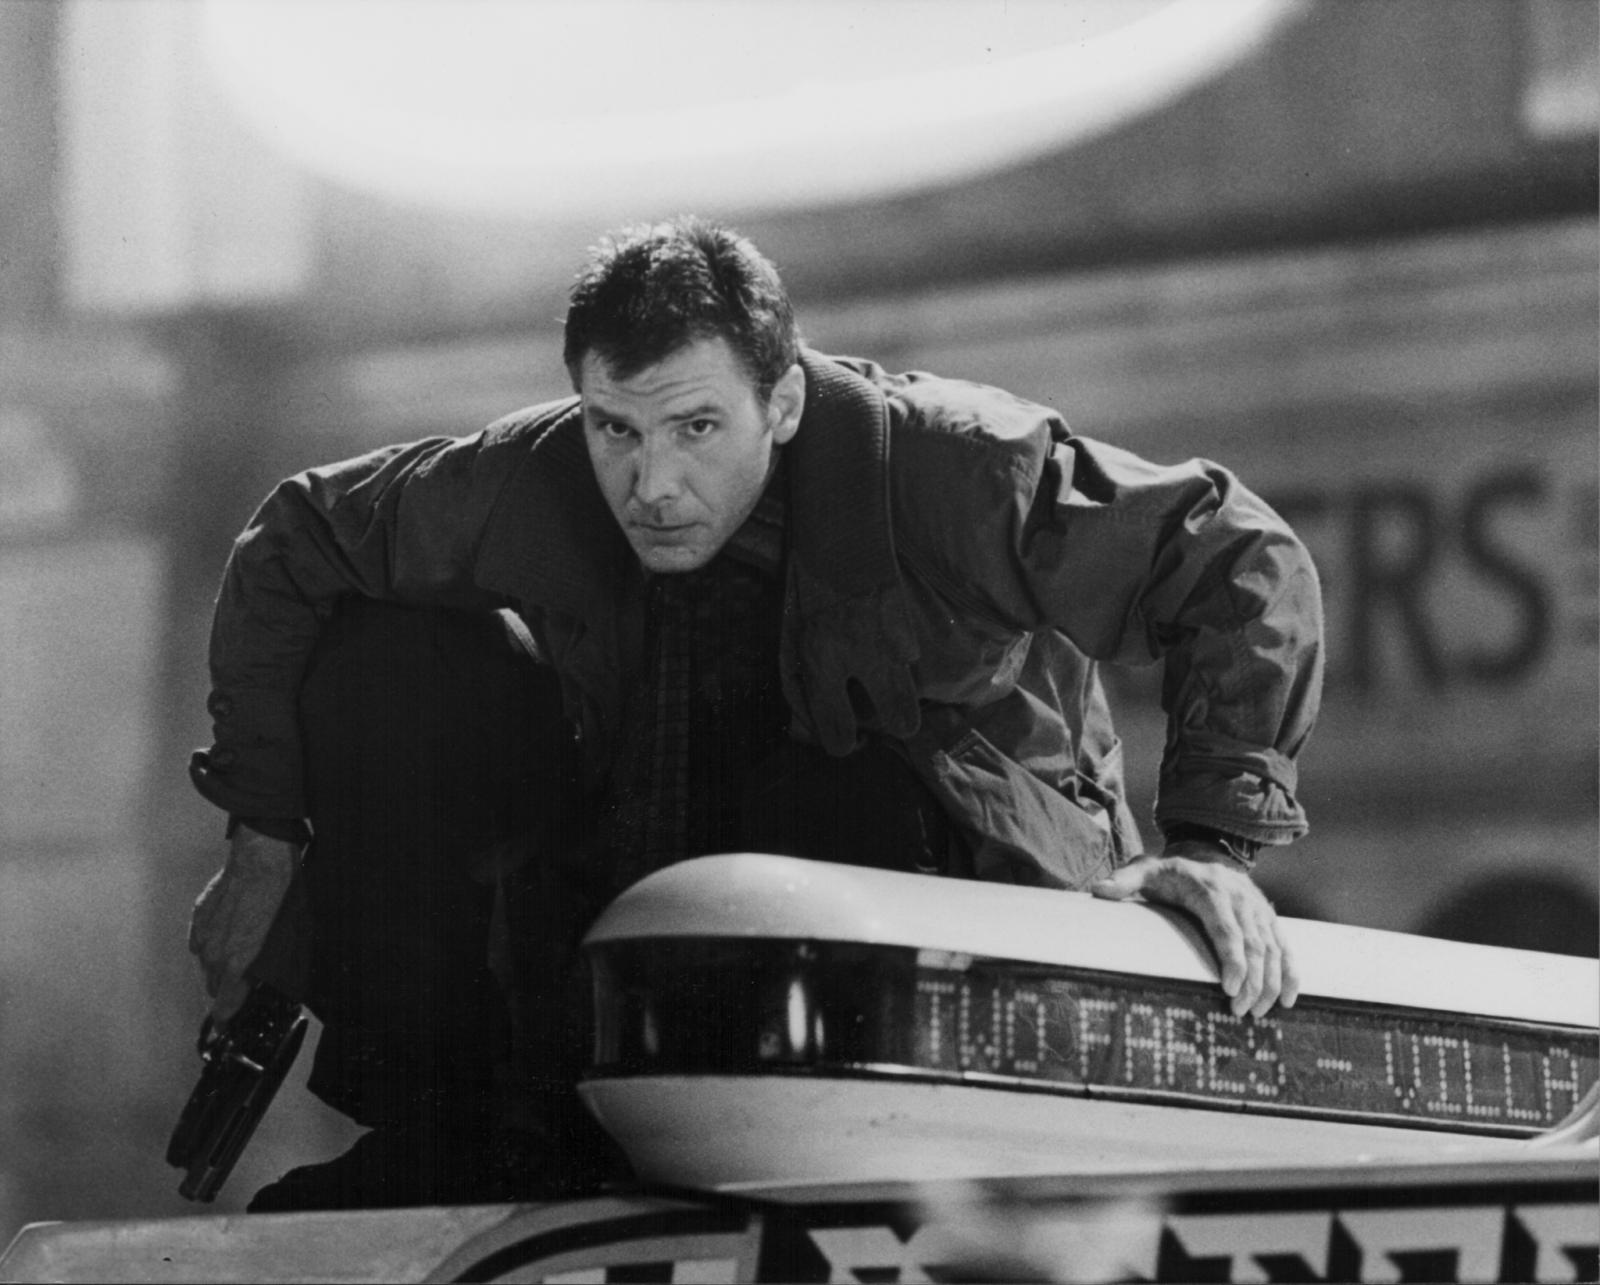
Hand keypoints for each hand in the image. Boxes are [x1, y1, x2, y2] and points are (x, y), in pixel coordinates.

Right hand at [188, 824, 300, 1025]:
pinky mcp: (197, 918)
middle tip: (246, 974)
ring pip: (207, 965)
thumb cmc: (280, 897)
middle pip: (216, 987)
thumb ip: (267, 969)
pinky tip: (228, 929)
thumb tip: (261, 984)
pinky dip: (212, 941)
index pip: (225, 1008)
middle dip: (229, 986)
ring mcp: (203, 936)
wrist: (261, 860)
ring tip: (240, 944)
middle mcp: (215, 955)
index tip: (225, 1028)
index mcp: (239, 963)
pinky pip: (200, 943)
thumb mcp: (286, 939)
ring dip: (220, 962)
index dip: (226, 1021)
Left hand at [1090, 849, 1298, 1016]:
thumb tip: (1099, 890)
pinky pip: (1286, 948)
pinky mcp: (1270, 919)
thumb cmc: (1170, 871)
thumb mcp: (1145, 868)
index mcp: (1211, 891)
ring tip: (1258, 1013)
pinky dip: (1291, 974)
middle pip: (1255, 946)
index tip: (1229, 988)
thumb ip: (1124, 879)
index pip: (1227, 929)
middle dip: (1253, 982)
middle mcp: (1241, 900)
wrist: (1206, 851)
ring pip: (1274, 950)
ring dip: (1271, 984)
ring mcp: (1259, 911)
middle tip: (1240, 1012)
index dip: (1233, 959)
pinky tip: (1289, 1000)